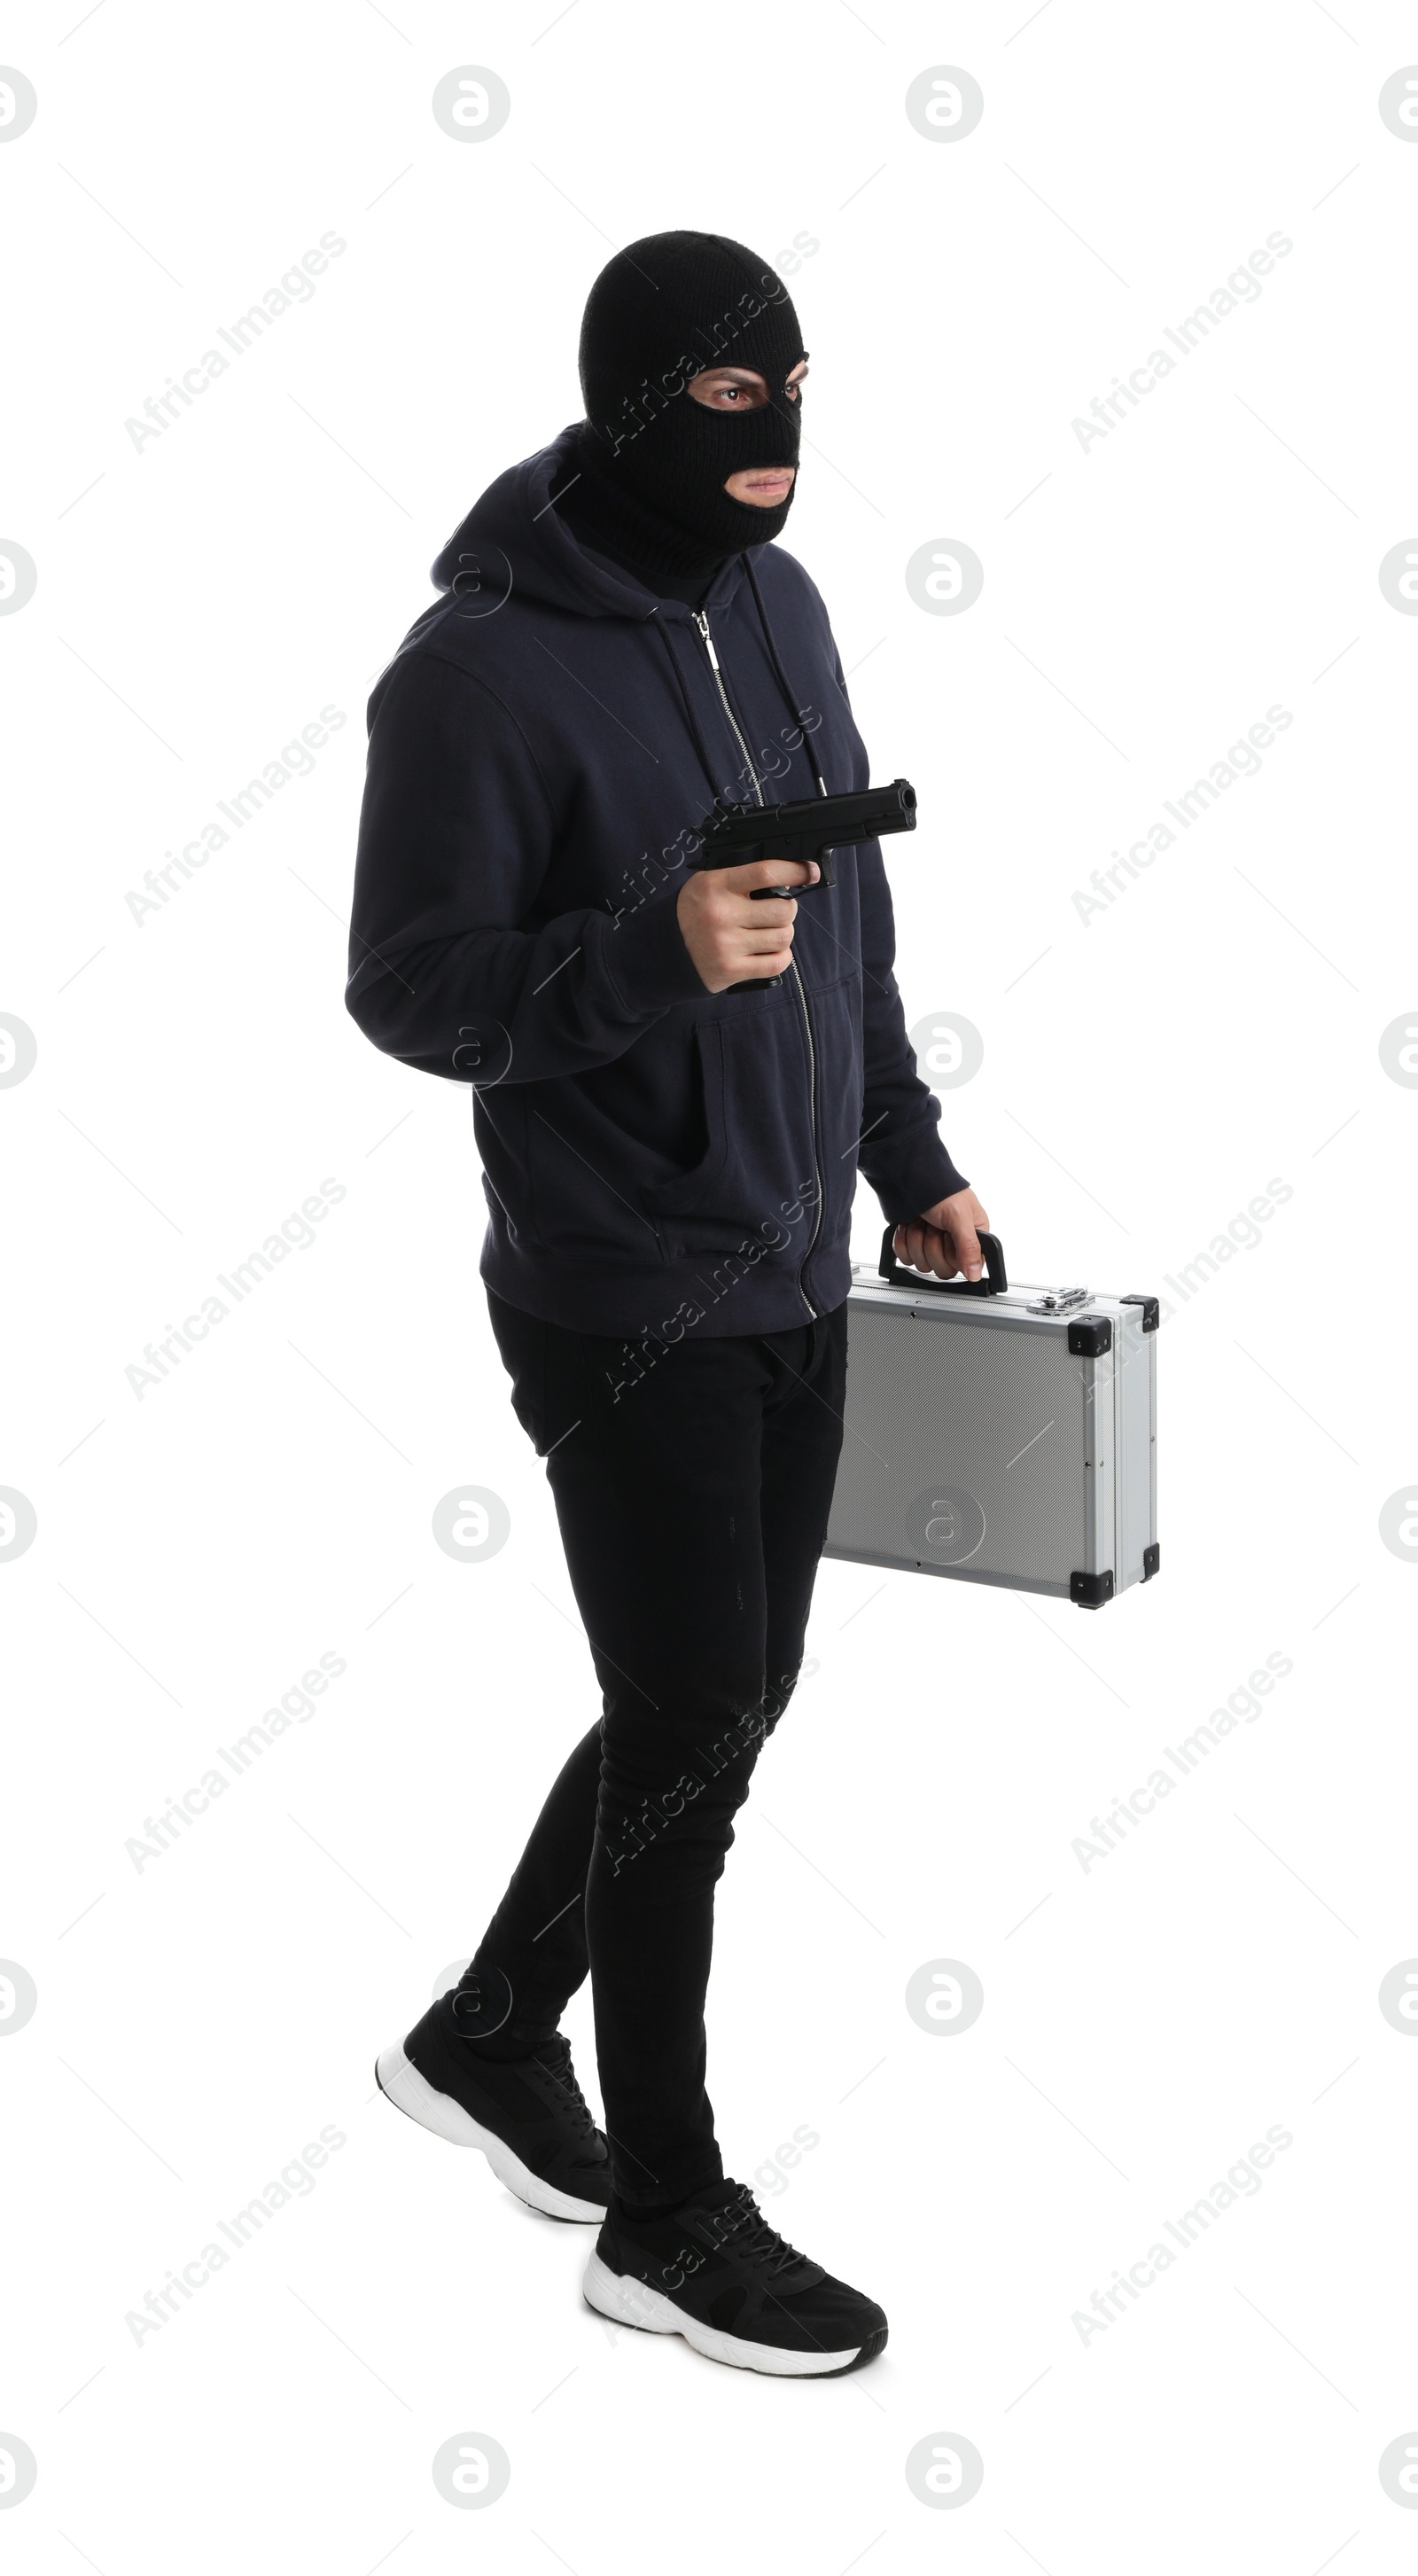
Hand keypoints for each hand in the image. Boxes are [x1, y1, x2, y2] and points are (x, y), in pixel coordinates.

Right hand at [676, 857, 818, 994]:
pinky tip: (767, 951)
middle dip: (787, 910)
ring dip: (782, 934)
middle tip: (776, 912)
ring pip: (783, 937)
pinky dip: (780, 957)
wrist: (666, 948)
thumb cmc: (694, 912)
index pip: (766, 873)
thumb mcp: (709, 882)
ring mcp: (726, 945)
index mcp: (717, 885)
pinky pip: (777, 963)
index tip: (809, 871)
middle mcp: (721, 914)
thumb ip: (742, 878)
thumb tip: (788, 880)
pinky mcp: (732, 970)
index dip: (795, 871)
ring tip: (768, 932)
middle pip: (783, 910)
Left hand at [893, 1186, 990, 1281]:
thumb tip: (976, 1274)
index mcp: (974, 1236)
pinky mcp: (913, 1244)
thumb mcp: (959, 1216)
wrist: (906, 1177)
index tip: (948, 1238)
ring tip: (921, 1221)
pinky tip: (908, 1226)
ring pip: (922, 1265)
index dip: (952, 1255)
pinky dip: (903, 1241)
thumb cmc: (939, 1189)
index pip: (965, 1266)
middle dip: (932, 1246)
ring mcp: (932, 1244)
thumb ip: (969, 1247)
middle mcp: (955, 1242)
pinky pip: (906, 1258)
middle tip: (933, 1226)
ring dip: (916, 1241)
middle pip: (942, 1269)